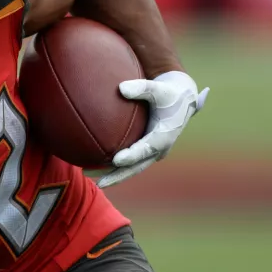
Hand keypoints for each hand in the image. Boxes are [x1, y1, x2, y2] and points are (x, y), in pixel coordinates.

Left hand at [96, 71, 208, 187]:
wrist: (182, 100)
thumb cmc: (169, 92)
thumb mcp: (158, 88)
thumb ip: (142, 88)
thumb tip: (121, 88)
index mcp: (165, 136)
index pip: (146, 149)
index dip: (132, 156)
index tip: (116, 160)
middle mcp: (159, 148)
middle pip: (136, 167)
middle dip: (117, 176)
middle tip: (99, 183)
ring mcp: (152, 152)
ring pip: (131, 168)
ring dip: (112, 174)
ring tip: (89, 175)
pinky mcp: (146, 151)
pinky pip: (129, 162)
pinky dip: (114, 166)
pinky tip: (94, 165)